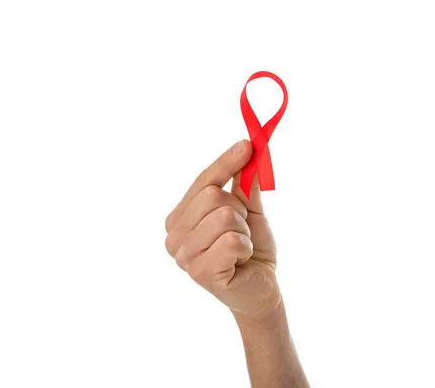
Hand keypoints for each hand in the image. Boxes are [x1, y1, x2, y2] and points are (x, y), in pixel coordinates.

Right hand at [165, 140, 280, 319]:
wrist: (261, 289)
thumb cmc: (250, 250)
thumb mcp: (248, 212)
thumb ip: (244, 184)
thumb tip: (250, 149)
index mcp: (179, 218)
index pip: (201, 181)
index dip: (225, 163)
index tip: (247, 145)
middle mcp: (173, 236)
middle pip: (211, 196)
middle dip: (238, 211)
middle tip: (240, 231)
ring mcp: (183, 256)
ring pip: (224, 217)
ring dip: (243, 231)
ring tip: (240, 248)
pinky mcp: (200, 272)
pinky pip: (233, 240)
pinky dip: (245, 248)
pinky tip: (240, 262)